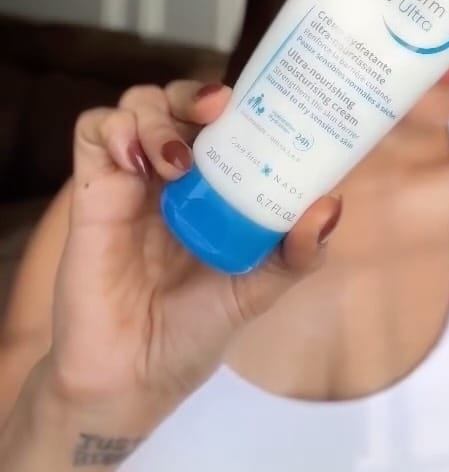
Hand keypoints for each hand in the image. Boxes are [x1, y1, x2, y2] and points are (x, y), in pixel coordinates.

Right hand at [46, 82, 340, 428]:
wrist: (131, 378)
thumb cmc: (194, 329)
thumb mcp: (257, 290)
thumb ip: (296, 254)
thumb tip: (331, 206)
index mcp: (216, 186)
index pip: (226, 120)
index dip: (241, 101)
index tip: (261, 102)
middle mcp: (174, 173)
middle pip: (181, 99)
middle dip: (196, 93)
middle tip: (216, 110)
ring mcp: (131, 177)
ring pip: (138, 104)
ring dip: (158, 116)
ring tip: (174, 161)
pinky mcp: (92, 189)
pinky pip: (93, 130)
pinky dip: (114, 128)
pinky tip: (133, 161)